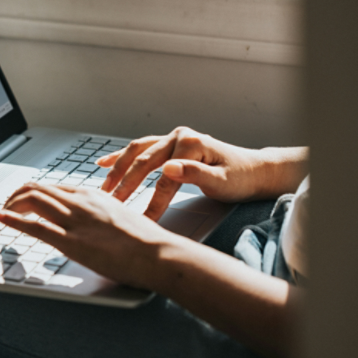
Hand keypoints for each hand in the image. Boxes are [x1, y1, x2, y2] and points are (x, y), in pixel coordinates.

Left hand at [0, 183, 175, 289]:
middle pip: (38, 189)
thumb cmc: (147, 241)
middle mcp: (80, 202)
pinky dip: (10, 219)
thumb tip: (97, 224)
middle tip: (7, 206)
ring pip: (32, 200)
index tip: (24, 200)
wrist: (158, 252)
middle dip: (16, 196)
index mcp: (93, 195)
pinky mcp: (71, 241)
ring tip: (2, 212)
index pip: (54, 187)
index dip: (34, 192)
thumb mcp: (122, 217)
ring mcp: (74, 220)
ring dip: (11, 205)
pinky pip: (33, 225)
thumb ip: (104, 216)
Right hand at [97, 127, 304, 220]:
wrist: (254, 170)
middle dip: (126, 184)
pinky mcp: (170, 145)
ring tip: (104, 188)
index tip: (141, 220)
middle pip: (144, 162)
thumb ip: (194, 174)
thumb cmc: (241, 178)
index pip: (164, 177)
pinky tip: (103, 163)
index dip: (152, 201)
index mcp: (191, 143)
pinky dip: (121, 156)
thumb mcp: (222, 181)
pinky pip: (140, 149)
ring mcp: (172, 138)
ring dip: (118, 169)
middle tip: (111, 204)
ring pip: (137, 153)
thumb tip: (168, 168)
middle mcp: (178, 136)